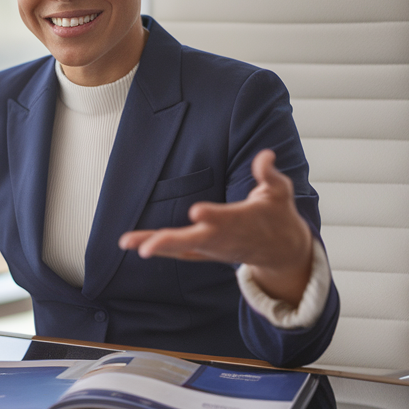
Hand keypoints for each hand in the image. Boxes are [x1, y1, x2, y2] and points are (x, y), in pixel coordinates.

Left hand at [118, 149, 313, 303]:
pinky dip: (159, 249)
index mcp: (240, 221)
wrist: (282, 252)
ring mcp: (212, 249)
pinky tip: (136, 244)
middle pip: (193, 241)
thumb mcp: (280, 192)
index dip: (210, 215)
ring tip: (126, 242)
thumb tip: (266, 154)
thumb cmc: (279, 216)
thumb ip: (269, 174)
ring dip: (153, 245)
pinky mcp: (206, 253)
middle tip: (144, 248)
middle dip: (168, 242)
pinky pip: (179, 252)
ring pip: (179, 249)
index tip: (195, 211)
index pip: (223, 218)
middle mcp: (222, 238)